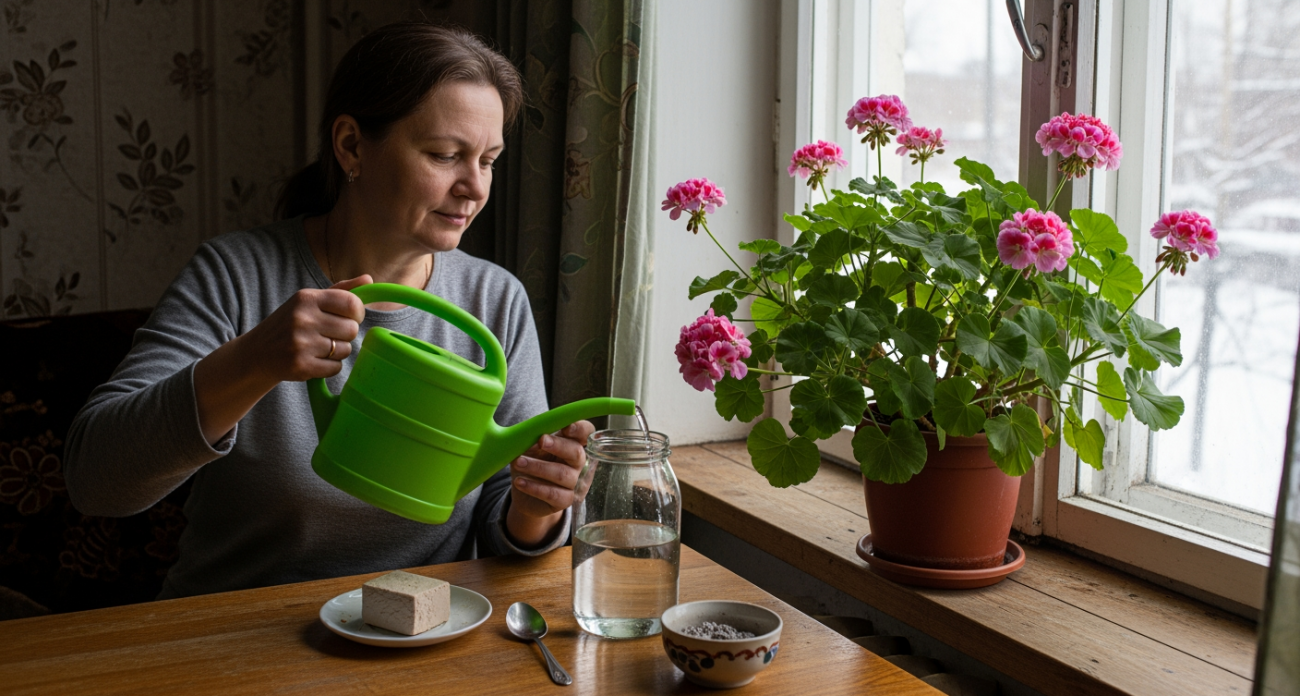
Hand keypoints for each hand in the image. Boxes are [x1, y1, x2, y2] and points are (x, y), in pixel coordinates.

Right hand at [240, 275, 370, 382]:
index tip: (349, 317)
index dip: (357, 313)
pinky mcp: (300, 366)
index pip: (352, 303)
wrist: (257, 352)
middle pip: (352, 329)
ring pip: (346, 350)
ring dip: (337, 352)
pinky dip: (330, 367)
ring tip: (319, 348)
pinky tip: (314, 360)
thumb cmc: (290, 323)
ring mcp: (300, 343)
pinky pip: (335, 368)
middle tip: (329, 335)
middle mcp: (302, 318)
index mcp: (306, 298)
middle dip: (345, 334)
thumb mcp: (309, 301)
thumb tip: (369, 279)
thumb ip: (340, 290)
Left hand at [505, 420, 595, 546]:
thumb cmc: (530, 461)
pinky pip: (553, 494)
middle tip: (541, 441)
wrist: (523, 490)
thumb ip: (535, 437)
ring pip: (562, 474)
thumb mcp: (530, 446)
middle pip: (577, 452)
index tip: (566, 428)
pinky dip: (534, 487)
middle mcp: (577, 463)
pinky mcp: (565, 500)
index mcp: (571, 443)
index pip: (586, 433)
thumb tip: (533, 432)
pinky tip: (519, 482)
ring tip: (518, 463)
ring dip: (538, 467)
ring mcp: (573, 483)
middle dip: (559, 445)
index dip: (580, 429)